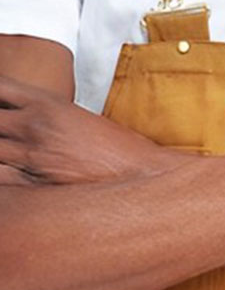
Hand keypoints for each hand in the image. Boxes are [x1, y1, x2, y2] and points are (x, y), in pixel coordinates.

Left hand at [0, 75, 165, 184]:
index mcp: (46, 104)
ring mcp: (34, 156)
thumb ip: (49, 117)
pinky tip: (13, 177)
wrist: (145, 172)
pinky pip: (2, 179)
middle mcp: (34, 127)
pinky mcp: (38, 185)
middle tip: (8, 137)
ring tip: (9, 157)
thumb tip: (30, 120)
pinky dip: (3, 177)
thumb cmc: (122, 149)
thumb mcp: (81, 119)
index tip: (1, 106)